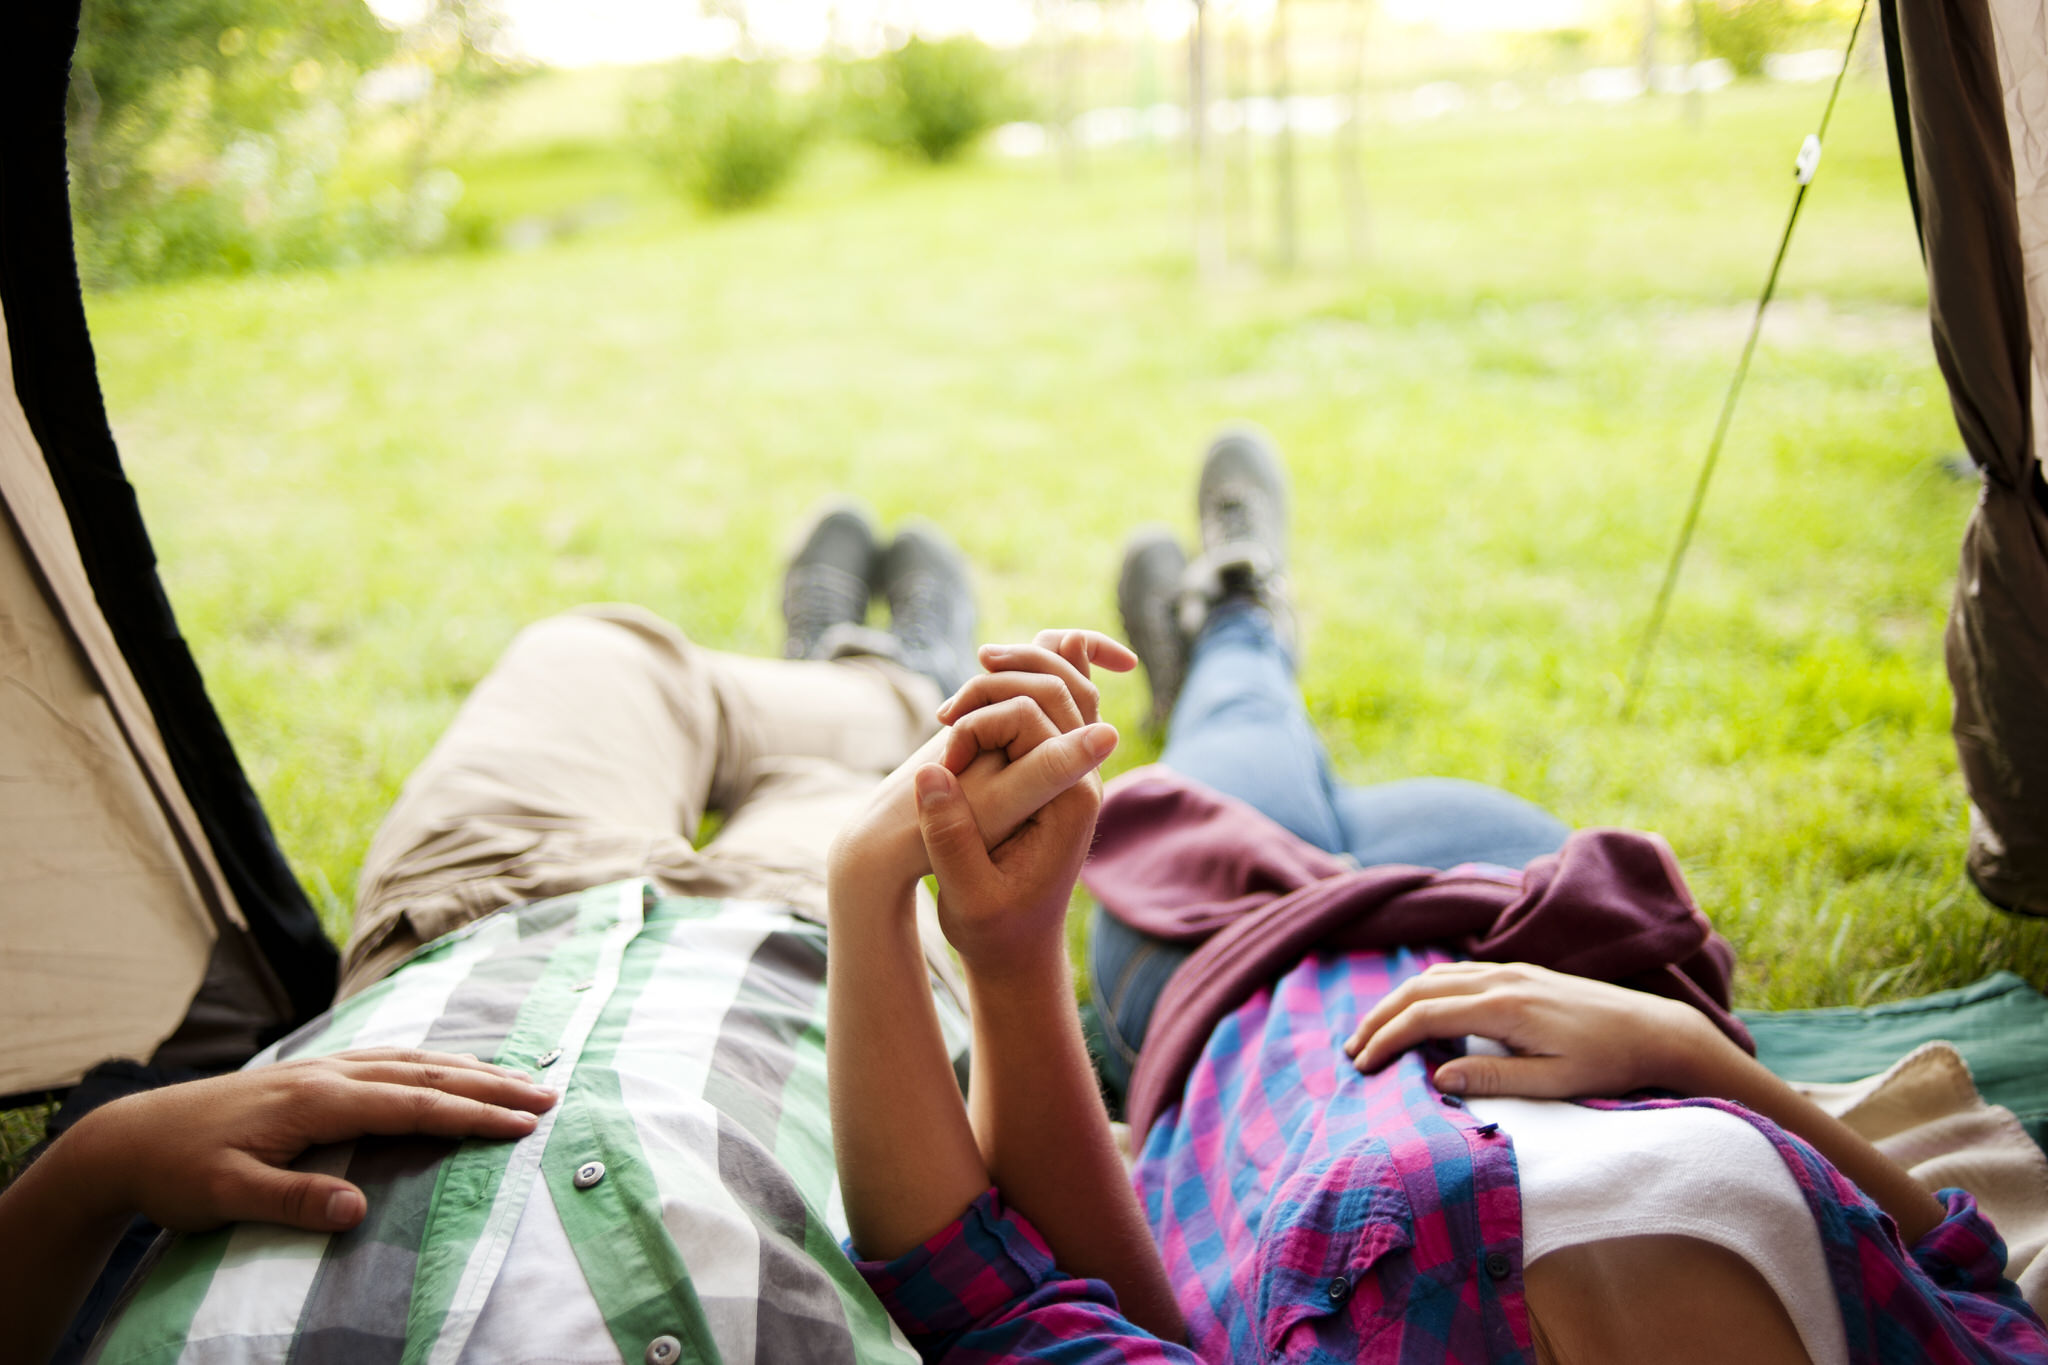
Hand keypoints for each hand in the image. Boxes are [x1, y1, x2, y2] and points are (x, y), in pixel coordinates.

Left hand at [63, 1049, 557, 1233]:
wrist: (129, 1136)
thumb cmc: (178, 1170)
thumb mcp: (226, 1194)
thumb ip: (293, 1200)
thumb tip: (357, 1208)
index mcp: (316, 1099)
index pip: (412, 1105)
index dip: (471, 1114)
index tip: (523, 1123)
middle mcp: (328, 1074)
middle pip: (426, 1073)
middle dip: (491, 1084)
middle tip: (548, 1095)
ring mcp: (322, 1069)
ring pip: (413, 1060)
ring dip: (470, 1068)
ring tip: (520, 1077)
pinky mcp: (313, 1074)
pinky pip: (391, 1060)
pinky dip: (434, 1062)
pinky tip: (449, 1067)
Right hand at [916, 629, 1135, 977]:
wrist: (1018, 951)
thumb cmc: (993, 930)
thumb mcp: (966, 895)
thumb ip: (950, 837)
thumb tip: (931, 771)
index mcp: (1070, 801)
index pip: (1034, 716)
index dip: (981, 723)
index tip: (943, 760)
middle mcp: (1084, 778)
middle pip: (1060, 686)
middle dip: (998, 684)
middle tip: (943, 714)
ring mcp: (1075, 773)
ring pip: (1064, 690)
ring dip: (1013, 677)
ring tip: (957, 699)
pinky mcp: (1056, 775)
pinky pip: (1054, 712)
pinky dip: (1019, 692)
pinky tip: (977, 699)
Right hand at [1343, 961, 1737, 1098]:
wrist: (1654, 1028)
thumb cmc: (1607, 1062)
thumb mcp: (1554, 1082)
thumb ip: (1494, 1077)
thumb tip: (1436, 1075)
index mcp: (1505, 1007)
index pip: (1426, 1015)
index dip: (1388, 1039)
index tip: (1363, 1065)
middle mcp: (1501, 978)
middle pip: (1419, 988)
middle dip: (1380, 1017)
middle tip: (1353, 1049)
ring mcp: (1510, 970)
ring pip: (1434, 975)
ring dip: (1398, 1001)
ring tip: (1374, 1032)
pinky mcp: (1519, 972)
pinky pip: (1456, 972)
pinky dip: (1425, 989)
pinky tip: (1417, 1009)